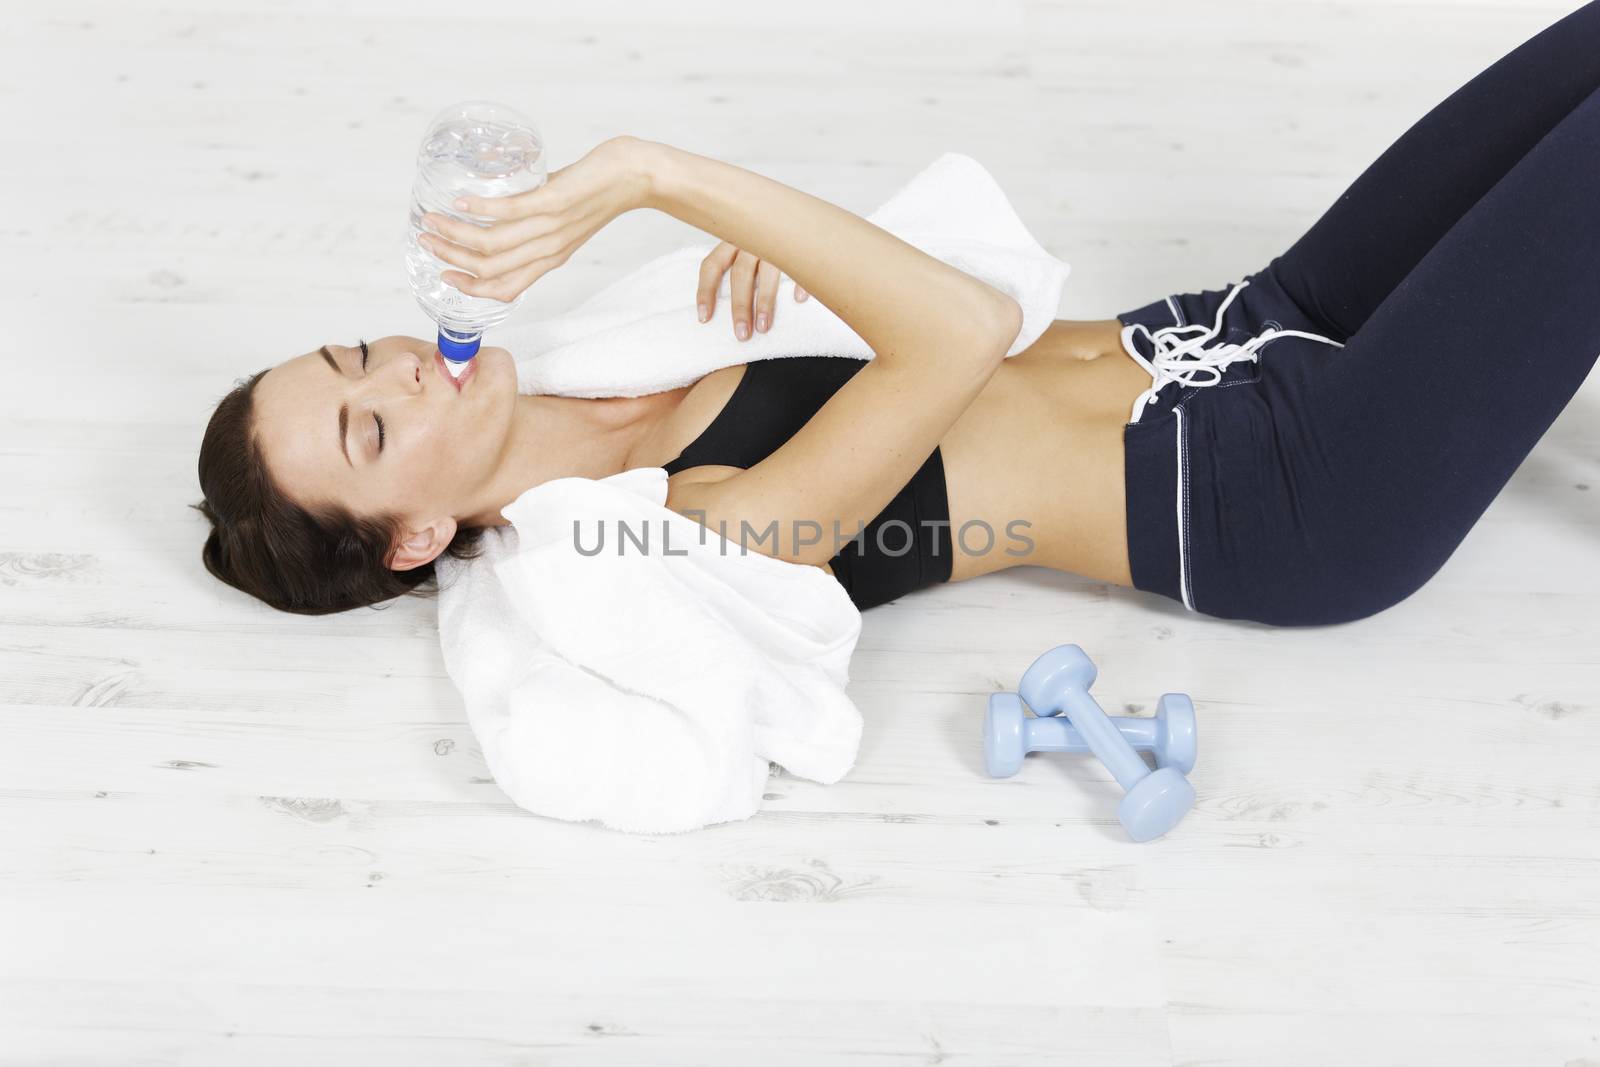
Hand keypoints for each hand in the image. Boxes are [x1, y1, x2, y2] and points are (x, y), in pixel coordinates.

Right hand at [418, 135, 652, 304]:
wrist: (637, 176)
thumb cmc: (599, 191)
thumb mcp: (563, 218)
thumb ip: (533, 216)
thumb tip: (500, 200)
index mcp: (549, 259)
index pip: (504, 289)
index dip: (470, 289)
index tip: (444, 275)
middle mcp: (547, 250)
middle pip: (488, 269)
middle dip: (450, 257)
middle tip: (424, 239)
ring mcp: (550, 227)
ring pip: (492, 244)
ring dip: (455, 234)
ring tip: (432, 219)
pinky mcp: (553, 200)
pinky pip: (510, 211)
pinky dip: (481, 208)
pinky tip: (461, 200)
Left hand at [697, 240, 808, 340]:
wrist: (804, 205)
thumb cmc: (771, 231)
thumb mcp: (749, 239)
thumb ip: (737, 261)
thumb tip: (724, 298)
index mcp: (734, 237)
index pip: (711, 264)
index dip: (705, 292)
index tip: (704, 319)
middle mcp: (752, 238)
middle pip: (740, 274)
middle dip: (739, 307)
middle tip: (741, 335)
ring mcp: (777, 239)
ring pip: (767, 272)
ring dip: (765, 302)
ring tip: (764, 328)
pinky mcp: (802, 239)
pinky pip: (799, 263)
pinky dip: (799, 281)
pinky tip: (799, 300)